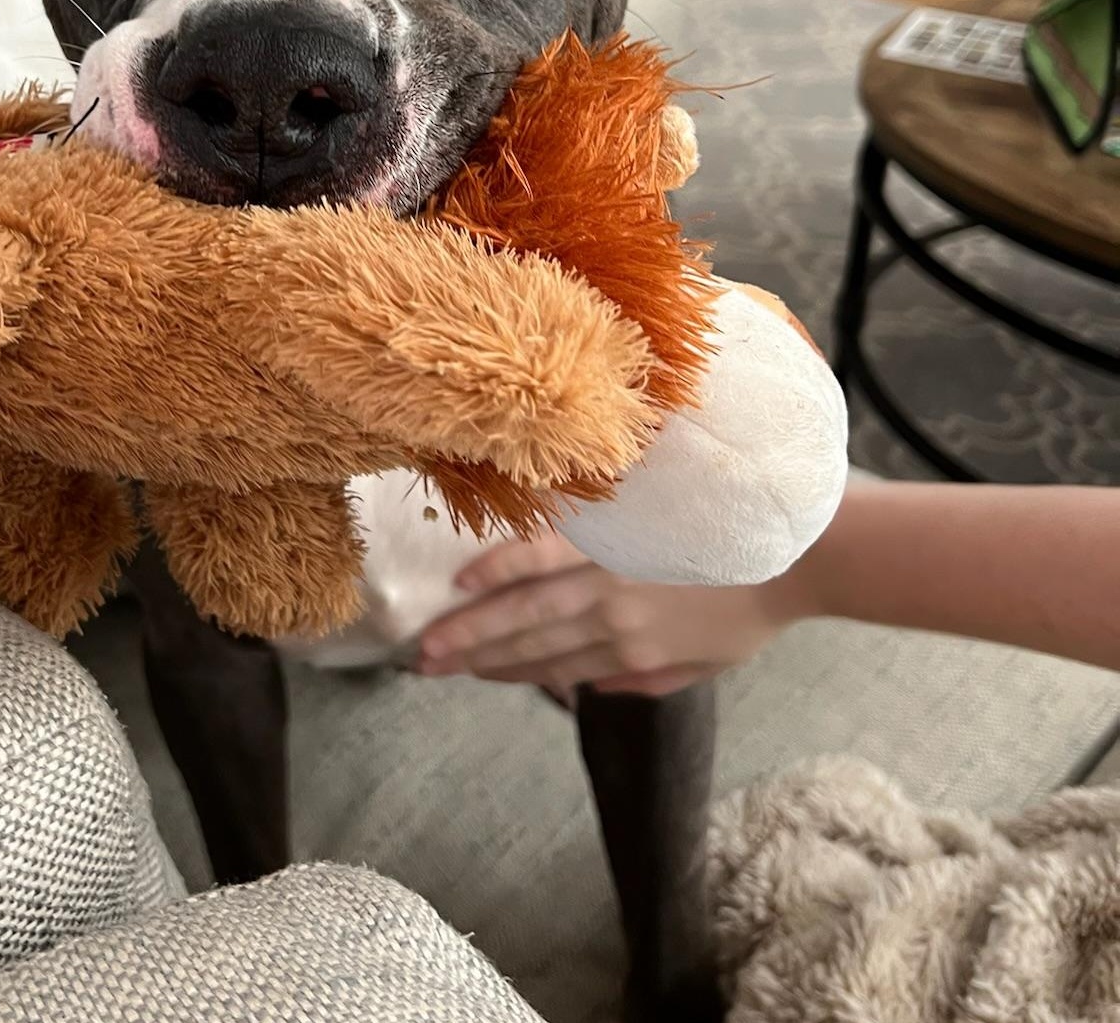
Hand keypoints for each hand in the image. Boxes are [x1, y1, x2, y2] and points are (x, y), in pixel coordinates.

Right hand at [415, 530, 809, 696]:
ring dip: (472, 626)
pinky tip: (467, 579)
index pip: (555, 668)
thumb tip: (592, 689)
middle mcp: (612, 619)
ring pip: (526, 606)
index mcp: (635, 652)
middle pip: (528, 641)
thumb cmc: (755, 603)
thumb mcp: (710, 664)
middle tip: (422, 665)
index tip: (465, 673)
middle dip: (471, 656)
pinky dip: (506, 566)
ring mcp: (610, 576)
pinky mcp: (614, 534)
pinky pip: (549, 552)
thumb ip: (649, 681)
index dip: (506, 672)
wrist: (800, 552)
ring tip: (429, 638)